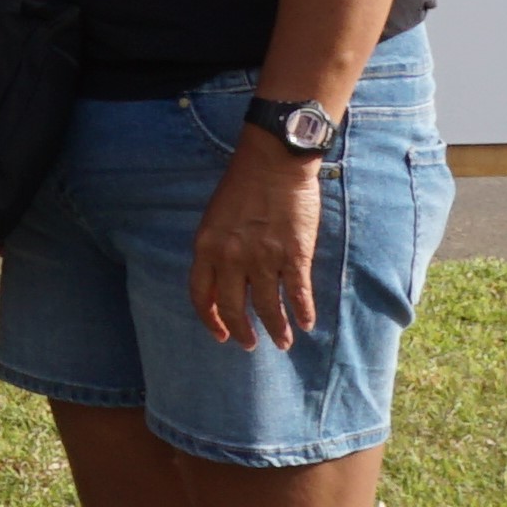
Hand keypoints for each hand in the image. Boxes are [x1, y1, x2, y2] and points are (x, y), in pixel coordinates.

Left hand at [190, 134, 323, 348]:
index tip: (220, 334)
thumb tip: (219, 280)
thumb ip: (214, 250)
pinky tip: (306, 324)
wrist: (273, 162)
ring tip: (282, 343)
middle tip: (249, 344)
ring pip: (267, 307)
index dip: (211, 320)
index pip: (201, 296)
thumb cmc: (242, 186)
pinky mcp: (294, 255)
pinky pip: (298, 293)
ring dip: (276, 329)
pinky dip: (302, 312)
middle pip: (233, 308)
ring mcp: (263, 258)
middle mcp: (231, 258)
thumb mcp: (213, 219)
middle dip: (241, 331)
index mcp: (206, 248)